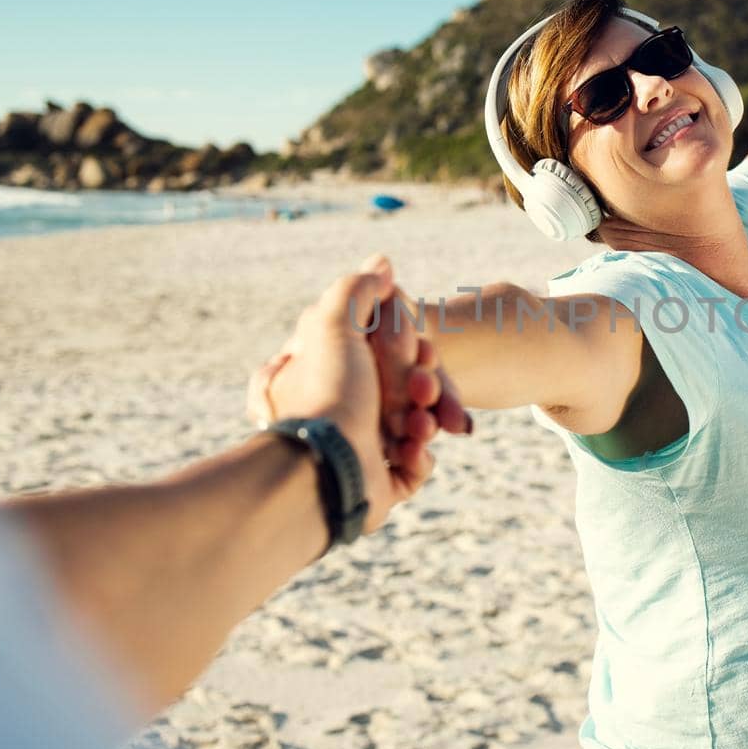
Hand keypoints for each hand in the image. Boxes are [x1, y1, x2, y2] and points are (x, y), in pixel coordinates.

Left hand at [246, 256, 467, 531]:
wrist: (329, 471)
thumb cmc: (329, 394)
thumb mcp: (334, 325)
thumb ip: (356, 290)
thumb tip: (381, 265)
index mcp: (323, 373)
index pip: (376, 348)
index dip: (405, 346)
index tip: (416, 349)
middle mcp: (337, 409)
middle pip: (401, 386)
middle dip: (421, 386)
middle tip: (422, 390)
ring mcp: (358, 448)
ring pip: (414, 424)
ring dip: (424, 420)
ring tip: (419, 428)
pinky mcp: (378, 483)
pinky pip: (414, 463)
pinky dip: (418, 457)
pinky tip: (412, 454)